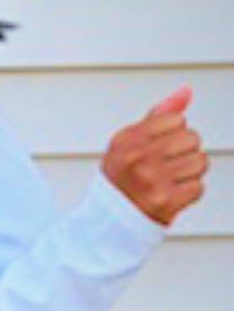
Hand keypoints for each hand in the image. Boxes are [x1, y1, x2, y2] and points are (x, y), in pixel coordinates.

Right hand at [100, 85, 209, 226]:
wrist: (111, 219)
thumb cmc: (124, 175)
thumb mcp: (130, 141)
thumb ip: (159, 115)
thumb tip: (186, 91)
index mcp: (128, 139)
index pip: (176, 119)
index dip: (172, 132)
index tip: (158, 147)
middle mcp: (138, 158)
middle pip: (192, 138)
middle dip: (185, 151)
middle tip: (167, 164)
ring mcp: (152, 181)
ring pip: (200, 162)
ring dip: (191, 171)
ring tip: (172, 178)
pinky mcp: (166, 202)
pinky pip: (199, 187)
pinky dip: (189, 191)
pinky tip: (172, 193)